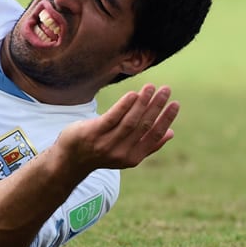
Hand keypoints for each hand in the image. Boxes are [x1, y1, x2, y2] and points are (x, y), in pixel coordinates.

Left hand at [56, 84, 179, 171]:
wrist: (70, 159)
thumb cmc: (101, 151)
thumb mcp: (125, 153)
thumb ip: (147, 146)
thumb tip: (171, 133)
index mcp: (132, 158)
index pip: (154, 136)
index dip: (166, 119)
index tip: (175, 103)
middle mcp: (120, 152)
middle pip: (144, 126)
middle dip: (157, 106)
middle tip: (166, 89)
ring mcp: (106, 143)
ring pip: (130, 121)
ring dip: (142, 103)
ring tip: (151, 87)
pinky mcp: (93, 133)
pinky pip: (112, 118)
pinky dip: (124, 106)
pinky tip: (133, 94)